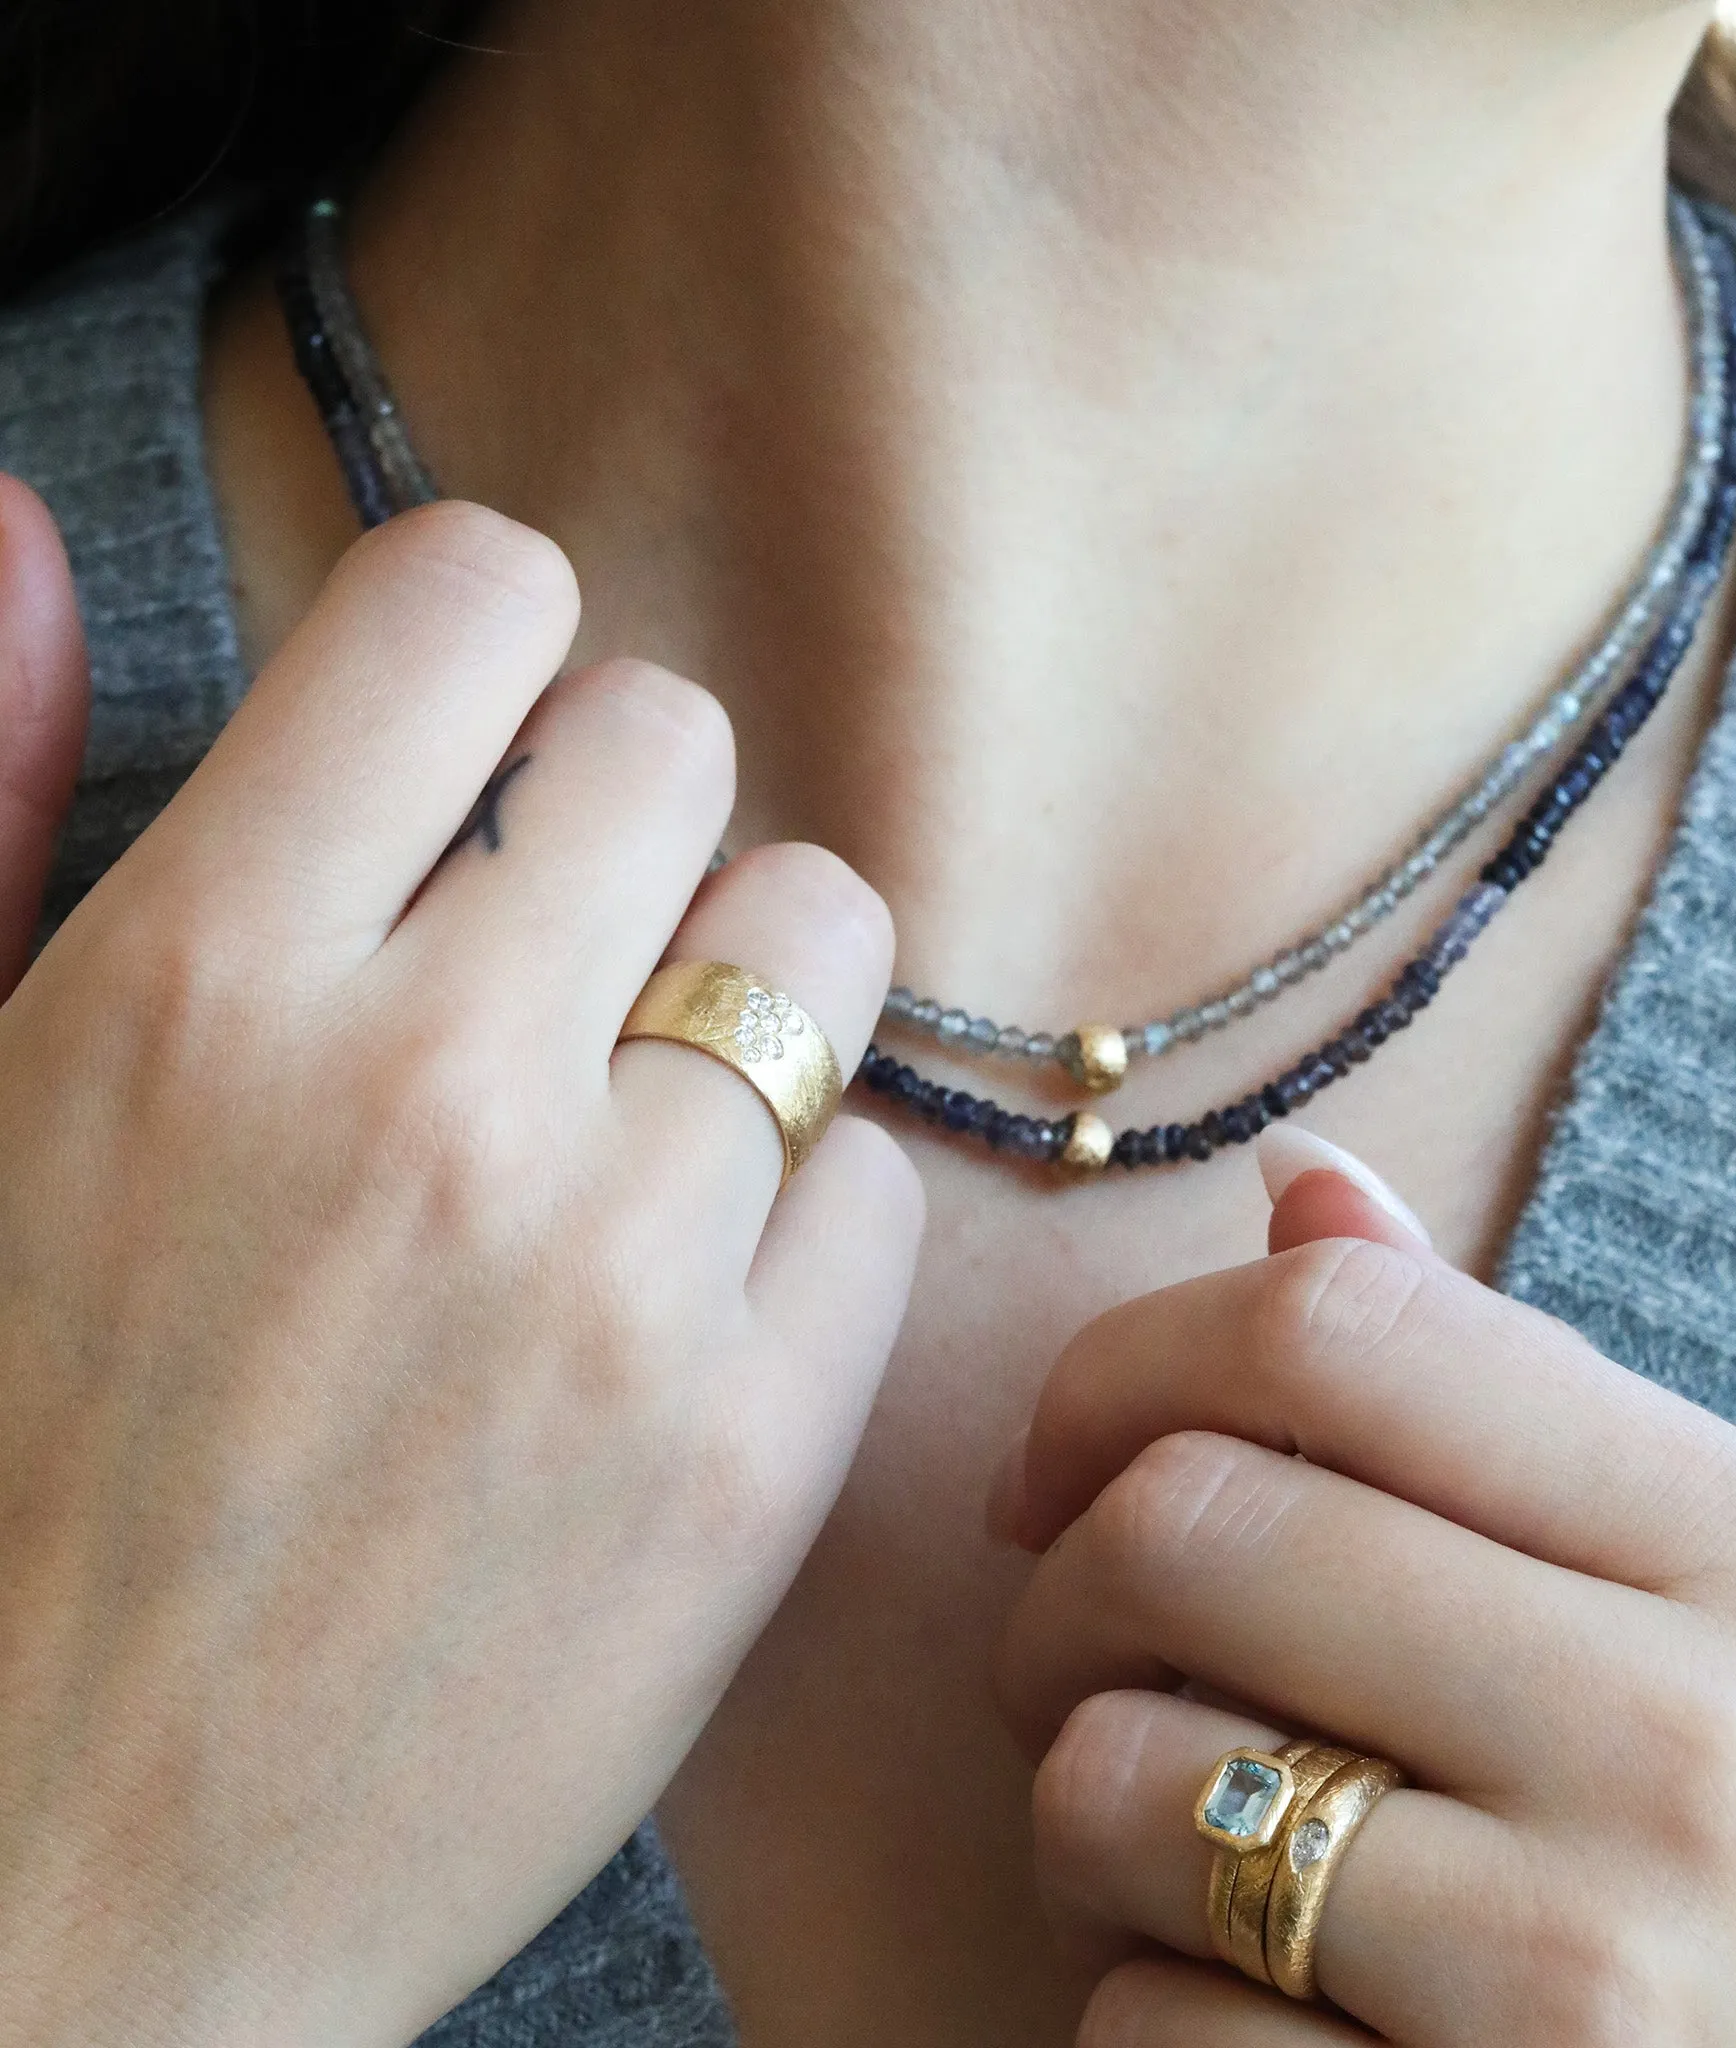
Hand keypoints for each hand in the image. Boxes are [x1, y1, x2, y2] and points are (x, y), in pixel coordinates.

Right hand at [0, 503, 922, 2047]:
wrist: (67, 1890)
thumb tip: (25, 525)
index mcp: (193, 982)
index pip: (470, 599)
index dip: (487, 649)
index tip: (477, 744)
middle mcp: (428, 1098)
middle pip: (680, 743)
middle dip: (625, 812)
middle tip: (560, 940)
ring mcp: (613, 1280)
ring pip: (823, 934)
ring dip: (743, 987)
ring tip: (637, 1107)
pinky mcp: (748, 1454)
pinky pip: (876, 1184)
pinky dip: (798, 1209)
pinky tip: (683, 1293)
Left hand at [994, 1129, 1735, 2043]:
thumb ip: (1504, 1394)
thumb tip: (1295, 1179)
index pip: (1338, 1329)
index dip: (1123, 1365)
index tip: (1061, 1464)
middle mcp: (1699, 1747)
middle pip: (1186, 1522)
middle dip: (1059, 1595)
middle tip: (1074, 1663)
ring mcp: (1596, 1980)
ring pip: (1119, 1783)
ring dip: (1084, 1816)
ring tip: (1172, 1853)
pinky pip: (1142, 2031)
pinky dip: (1138, 2012)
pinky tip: (1251, 2019)